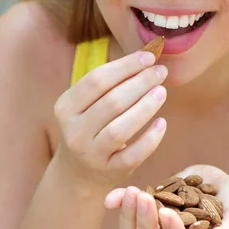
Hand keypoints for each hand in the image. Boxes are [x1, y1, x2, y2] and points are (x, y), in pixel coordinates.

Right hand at [53, 49, 167, 187]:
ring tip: (162, 92)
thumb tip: (147, 56)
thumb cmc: (91, 127)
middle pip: (111, 102)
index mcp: (66, 107)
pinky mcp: (110, 171)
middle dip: (140, 83)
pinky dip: (150, 139)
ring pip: (120, 129)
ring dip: (145, 107)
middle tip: (160, 72)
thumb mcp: (89, 105)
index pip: (97, 80)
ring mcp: (91, 154)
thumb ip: (111, 83)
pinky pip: (133, 155)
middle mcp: (74, 131)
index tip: (149, 57)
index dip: (125, 66)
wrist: (79, 172)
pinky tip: (162, 123)